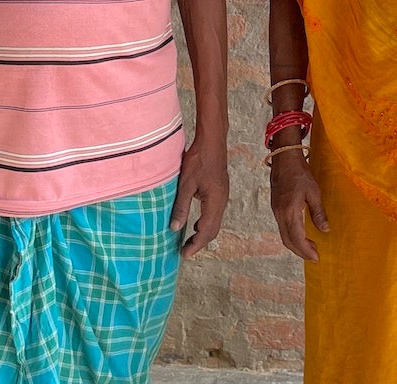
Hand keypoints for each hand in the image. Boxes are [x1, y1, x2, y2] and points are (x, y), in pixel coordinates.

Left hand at [170, 136, 228, 258]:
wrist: (212, 141)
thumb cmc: (199, 160)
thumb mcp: (186, 184)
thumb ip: (181, 206)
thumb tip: (174, 228)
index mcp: (215, 202)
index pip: (206, 231)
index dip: (195, 245)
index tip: (184, 254)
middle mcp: (222, 201)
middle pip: (213, 229)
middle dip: (199, 242)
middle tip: (185, 251)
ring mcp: (223, 196)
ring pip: (215, 222)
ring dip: (203, 233)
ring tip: (188, 241)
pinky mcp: (220, 191)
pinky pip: (214, 213)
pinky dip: (205, 223)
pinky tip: (195, 223)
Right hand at [270, 150, 327, 260]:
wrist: (284, 158)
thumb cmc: (300, 172)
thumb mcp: (313, 191)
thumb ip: (318, 212)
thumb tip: (325, 230)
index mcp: (290, 211)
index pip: (297, 239)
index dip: (306, 251)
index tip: (316, 257)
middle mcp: (280, 214)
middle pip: (288, 241)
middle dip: (300, 252)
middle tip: (314, 256)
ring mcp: (276, 211)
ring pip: (284, 235)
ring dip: (295, 245)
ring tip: (309, 248)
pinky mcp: (275, 207)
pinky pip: (282, 228)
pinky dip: (291, 236)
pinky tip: (300, 234)